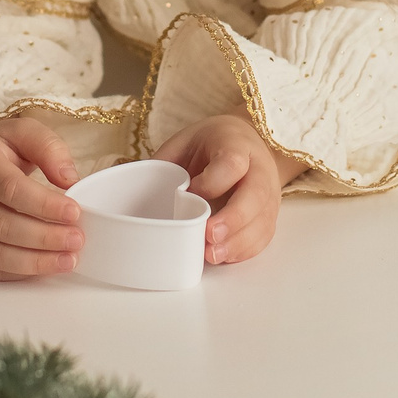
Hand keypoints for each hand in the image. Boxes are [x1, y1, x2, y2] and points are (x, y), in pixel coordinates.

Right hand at [0, 117, 82, 280]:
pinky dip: (19, 272)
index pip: (9, 188)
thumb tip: (69, 179)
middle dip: (43, 237)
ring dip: (34, 261)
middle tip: (77, 239)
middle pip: (1, 225)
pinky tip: (45, 266)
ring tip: (68, 260)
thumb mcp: (23, 131)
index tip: (74, 212)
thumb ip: (49, 148)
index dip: (43, 204)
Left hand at [154, 115, 304, 264]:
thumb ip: (165, 162)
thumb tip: (127, 183)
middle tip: (209, 236)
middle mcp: (259, 169)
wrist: (250, 142)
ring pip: (261, 221)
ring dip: (238, 242)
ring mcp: (269, 194)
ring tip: (212, 255)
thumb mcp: (186, 141)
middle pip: (255, 195)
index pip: (232, 163)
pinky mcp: (270, 215)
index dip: (212, 181)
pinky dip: (243, 250)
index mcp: (236, 144)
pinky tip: (224, 256)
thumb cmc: (211, 144)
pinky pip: (263, 237)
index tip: (190, 192)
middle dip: (233, 219)